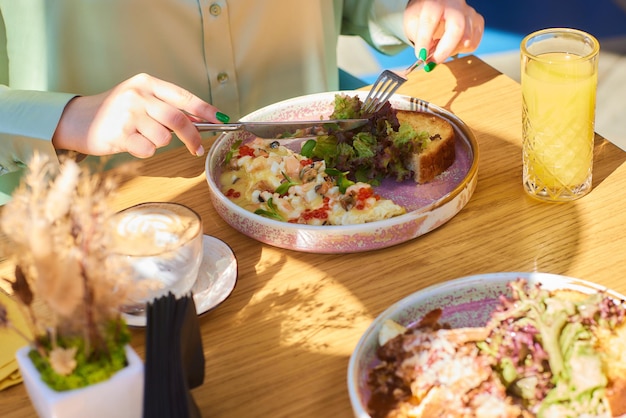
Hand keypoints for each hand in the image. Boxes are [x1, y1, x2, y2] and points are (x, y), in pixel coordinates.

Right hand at [52, 73, 227, 157]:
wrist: (78, 120)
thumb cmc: (115, 112)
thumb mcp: (140, 99)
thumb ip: (165, 107)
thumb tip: (200, 121)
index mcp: (147, 83)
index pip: (184, 96)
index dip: (205, 109)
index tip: (222, 120)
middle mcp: (138, 95)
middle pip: (178, 118)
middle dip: (192, 136)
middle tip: (196, 148)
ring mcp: (127, 113)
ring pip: (163, 138)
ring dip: (159, 143)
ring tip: (141, 137)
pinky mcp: (119, 133)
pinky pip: (147, 149)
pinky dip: (144, 151)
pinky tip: (130, 143)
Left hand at [403, 0, 483, 63]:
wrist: (434, 6)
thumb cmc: (422, 15)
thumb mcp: (412, 22)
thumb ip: (418, 37)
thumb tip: (426, 55)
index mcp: (435, 2)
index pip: (431, 21)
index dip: (425, 40)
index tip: (421, 55)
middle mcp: (455, 5)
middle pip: (457, 29)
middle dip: (445, 50)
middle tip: (433, 61)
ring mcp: (469, 13)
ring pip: (466, 39)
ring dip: (451, 51)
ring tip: (439, 49)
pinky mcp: (477, 21)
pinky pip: (473, 43)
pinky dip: (461, 50)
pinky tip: (451, 45)